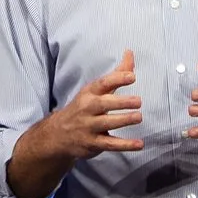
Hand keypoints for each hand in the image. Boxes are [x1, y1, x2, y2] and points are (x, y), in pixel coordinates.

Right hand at [7, 50, 140, 197]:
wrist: (58, 134)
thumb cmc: (84, 107)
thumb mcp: (96, 89)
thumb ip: (117, 73)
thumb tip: (130, 52)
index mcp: (89, 93)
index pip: (103, 83)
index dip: (117, 79)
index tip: (132, 76)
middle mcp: (87, 109)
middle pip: (104, 104)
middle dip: (121, 102)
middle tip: (139, 101)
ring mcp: (89, 127)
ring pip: (106, 123)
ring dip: (123, 120)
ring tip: (139, 117)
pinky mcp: (92, 144)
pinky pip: (110, 144)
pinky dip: (125, 145)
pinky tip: (139, 144)